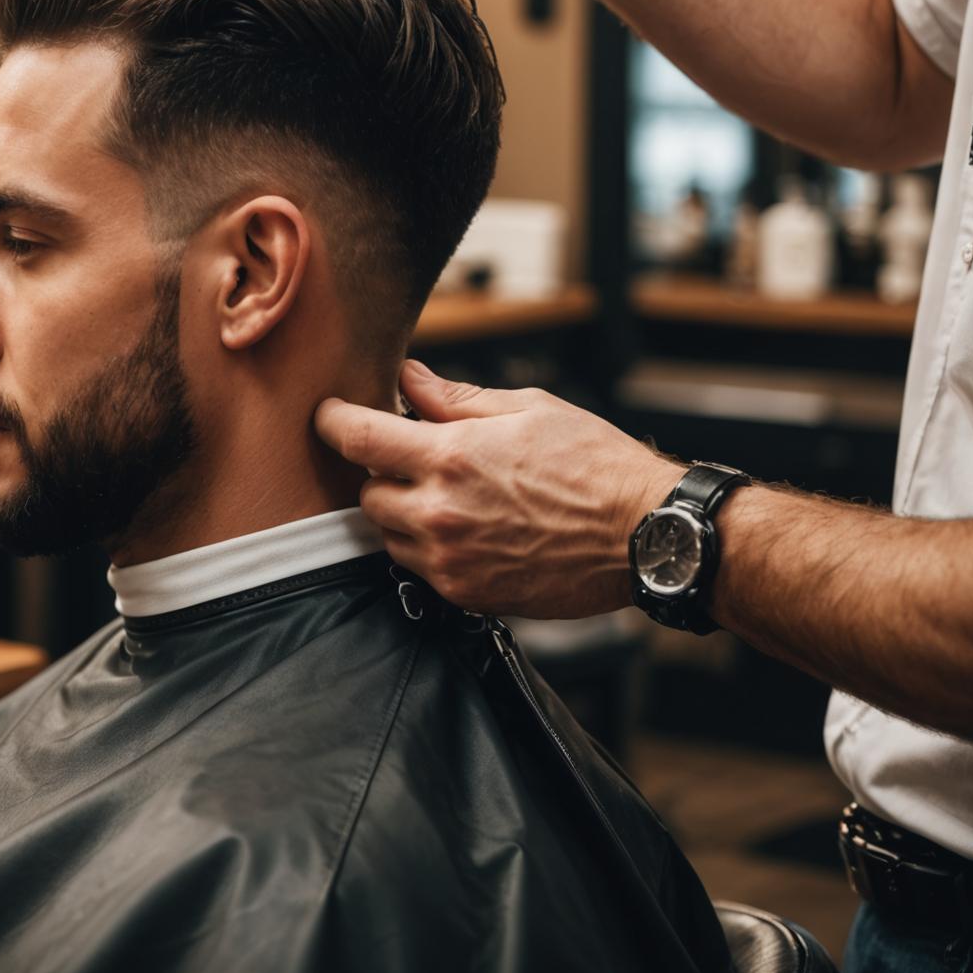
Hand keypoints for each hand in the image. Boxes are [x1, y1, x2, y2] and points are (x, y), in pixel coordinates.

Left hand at [315, 360, 682, 617]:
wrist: (643, 535)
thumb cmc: (593, 464)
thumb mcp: (526, 409)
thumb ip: (454, 397)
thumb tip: (408, 378)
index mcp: (450, 455)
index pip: (357, 437)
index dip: (333, 421)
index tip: (328, 415)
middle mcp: (440, 511)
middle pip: (366, 493)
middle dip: (381, 472)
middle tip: (413, 458)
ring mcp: (451, 559)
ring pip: (389, 534)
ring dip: (402, 512)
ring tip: (448, 495)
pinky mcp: (468, 594)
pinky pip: (420, 568)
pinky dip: (429, 547)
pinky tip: (468, 528)